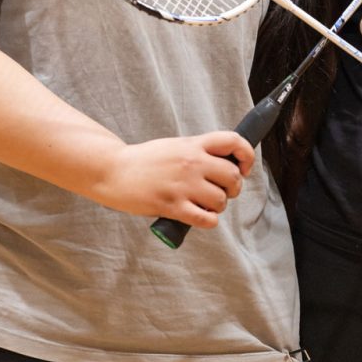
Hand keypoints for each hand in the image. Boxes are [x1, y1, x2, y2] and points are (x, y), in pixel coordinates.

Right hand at [92, 131, 254, 226]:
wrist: (114, 170)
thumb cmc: (145, 160)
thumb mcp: (175, 146)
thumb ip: (198, 152)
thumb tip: (225, 164)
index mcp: (193, 144)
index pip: (234, 141)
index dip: (247, 155)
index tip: (244, 167)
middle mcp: (192, 162)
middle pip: (233, 176)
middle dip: (233, 188)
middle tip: (222, 192)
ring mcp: (183, 184)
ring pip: (221, 200)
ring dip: (218, 206)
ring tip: (205, 204)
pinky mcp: (172, 205)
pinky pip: (206, 219)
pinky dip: (209, 220)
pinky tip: (201, 216)